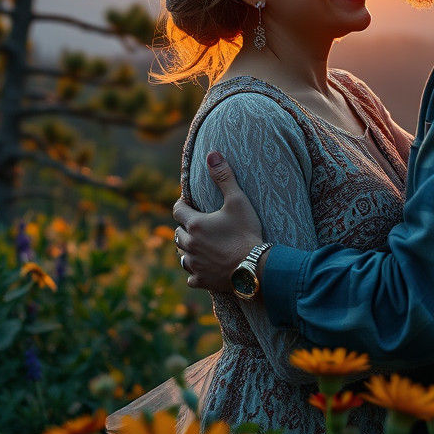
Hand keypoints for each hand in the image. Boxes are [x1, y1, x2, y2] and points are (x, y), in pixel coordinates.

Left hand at [172, 152, 263, 289]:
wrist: (256, 266)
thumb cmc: (247, 232)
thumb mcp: (237, 201)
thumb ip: (224, 177)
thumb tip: (212, 153)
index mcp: (195, 224)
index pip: (177, 210)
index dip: (182, 204)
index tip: (189, 202)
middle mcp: (190, 244)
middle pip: (178, 233)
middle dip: (185, 227)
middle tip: (197, 224)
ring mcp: (195, 264)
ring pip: (182, 255)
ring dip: (187, 249)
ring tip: (198, 245)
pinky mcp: (202, 280)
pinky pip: (191, 277)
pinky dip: (194, 272)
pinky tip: (201, 269)